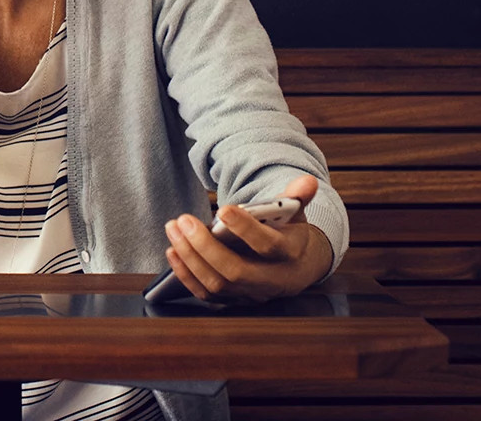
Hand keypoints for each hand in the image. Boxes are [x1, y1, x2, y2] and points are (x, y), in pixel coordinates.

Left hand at [160, 174, 333, 303]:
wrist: (298, 267)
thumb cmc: (289, 234)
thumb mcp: (296, 213)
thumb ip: (297, 196)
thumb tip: (307, 181)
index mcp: (290, 254)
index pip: (268, 245)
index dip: (245, 229)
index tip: (223, 209)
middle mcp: (272, 280)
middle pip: (236, 271)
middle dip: (205, 246)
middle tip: (183, 220)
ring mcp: (252, 294)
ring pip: (218, 284)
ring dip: (190, 258)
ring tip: (173, 230)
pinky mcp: (236, 300)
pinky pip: (207, 294)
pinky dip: (186, 275)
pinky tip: (173, 251)